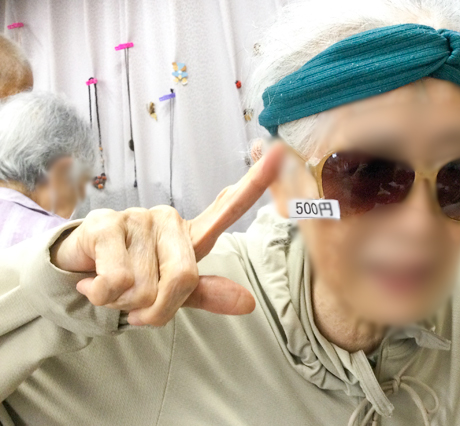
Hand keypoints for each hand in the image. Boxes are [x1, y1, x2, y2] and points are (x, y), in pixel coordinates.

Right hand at [51, 144, 284, 325]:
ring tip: (114, 287)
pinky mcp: (105, 224)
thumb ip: (208, 294)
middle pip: (184, 278)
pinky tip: (93, 282)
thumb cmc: (133, 279)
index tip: (278, 153)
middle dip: (158, 309)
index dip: (255, 182)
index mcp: (191, 235)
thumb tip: (249, 303)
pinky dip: (103, 297)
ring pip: (145, 287)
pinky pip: (116, 283)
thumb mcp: (174, 293)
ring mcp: (138, 217)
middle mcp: (169, 218)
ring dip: (125, 303)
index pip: (229, 208)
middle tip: (138, 305)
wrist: (77, 274)